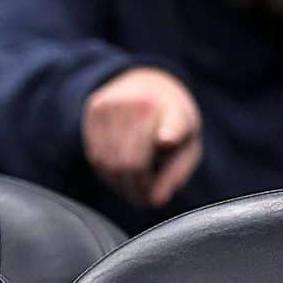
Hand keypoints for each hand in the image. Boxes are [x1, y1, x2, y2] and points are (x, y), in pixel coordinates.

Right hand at [81, 67, 201, 209]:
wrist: (145, 82)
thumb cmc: (171, 123)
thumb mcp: (187, 147)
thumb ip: (175, 175)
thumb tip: (156, 201)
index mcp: (175, 111)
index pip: (174, 123)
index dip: (170, 134)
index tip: (166, 140)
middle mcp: (142, 103)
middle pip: (132, 162)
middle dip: (137, 189)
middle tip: (144, 200)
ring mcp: (114, 104)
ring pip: (110, 163)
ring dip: (121, 185)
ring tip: (133, 191)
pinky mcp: (94, 109)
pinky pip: (95, 155)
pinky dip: (107, 173)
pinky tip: (118, 176)